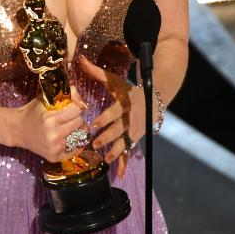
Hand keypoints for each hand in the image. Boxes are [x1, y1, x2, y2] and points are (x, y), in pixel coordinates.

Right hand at [13, 85, 87, 162]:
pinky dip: (75, 143)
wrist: (17, 130)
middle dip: (76, 117)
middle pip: (79, 122)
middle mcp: (54, 135)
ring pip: (79, 136)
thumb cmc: (31, 112)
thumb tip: (78, 93)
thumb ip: (61, 93)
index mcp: (50, 119)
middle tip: (69, 117)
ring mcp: (55, 148)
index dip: (74, 106)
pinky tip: (69, 137)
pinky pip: (75, 150)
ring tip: (68, 127)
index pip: (76, 110)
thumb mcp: (43, 98)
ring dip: (76, 130)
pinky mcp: (55, 157)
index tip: (70, 106)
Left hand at [79, 55, 144, 178]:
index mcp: (125, 105)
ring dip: (115, 151)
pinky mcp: (135, 139)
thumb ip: (96, 72)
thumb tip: (80, 59)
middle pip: (118, 129)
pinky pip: (129, 152)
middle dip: (107, 136)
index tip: (93, 123)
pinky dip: (124, 163)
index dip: (105, 118)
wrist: (153, 100)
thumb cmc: (128, 90)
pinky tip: (119, 174)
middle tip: (94, 143)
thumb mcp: (115, 81)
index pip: (114, 112)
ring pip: (124, 142)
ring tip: (105, 159)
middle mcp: (130, 119)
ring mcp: (134, 131)